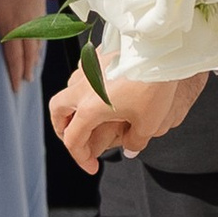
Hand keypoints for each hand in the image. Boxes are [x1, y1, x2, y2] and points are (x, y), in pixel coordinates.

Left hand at [0, 0, 47, 86]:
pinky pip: (43, 36)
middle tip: (24, 85)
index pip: (14, 58)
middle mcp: (27, 28)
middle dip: (25, 72)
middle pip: (28, 55)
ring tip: (31, 73)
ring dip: (34, 61)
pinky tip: (39, 50)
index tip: (15, 89)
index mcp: (11, 29)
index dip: (14, 74)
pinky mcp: (42, 11)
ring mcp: (37, 20)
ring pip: (37, 46)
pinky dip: (41, 47)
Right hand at [49, 66, 208, 169]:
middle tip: (76, 140)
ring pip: (68, 89)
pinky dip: (85, 85)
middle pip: (58, 111)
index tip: (92, 166)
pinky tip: (100, 89)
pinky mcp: (97, 53)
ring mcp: (88, 68)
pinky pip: (83, 71)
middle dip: (62, 129)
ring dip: (73, 105)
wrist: (159, 49)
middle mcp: (82, 87)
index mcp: (89, 108)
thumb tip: (131, 149)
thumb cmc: (154, 85)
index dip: (80, 158)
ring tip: (88, 116)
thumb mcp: (148, 122)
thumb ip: (136, 140)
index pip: (73, 139)